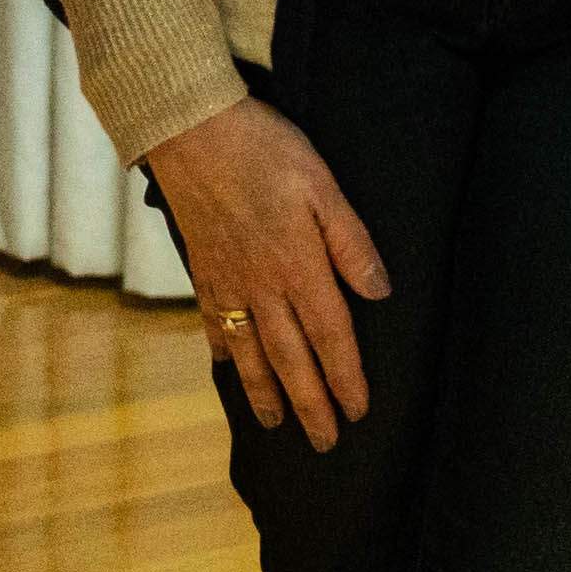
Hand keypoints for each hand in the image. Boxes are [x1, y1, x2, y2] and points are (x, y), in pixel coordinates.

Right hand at [142, 92, 389, 446]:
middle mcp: (261, 286)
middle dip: (310, 405)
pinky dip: (222, 348)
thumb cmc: (264, 149)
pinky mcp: (202, 267)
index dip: (347, 378)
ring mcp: (227, 281)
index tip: (358, 412)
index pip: (331, 337)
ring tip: (275, 424)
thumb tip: (381, 292)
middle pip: (291, 359)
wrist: (189, 129)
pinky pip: (214, 320)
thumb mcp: (323, 186)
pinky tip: (226, 365)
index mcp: (298, 267)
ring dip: (264, 392)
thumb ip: (351, 243)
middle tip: (324, 442)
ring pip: (249, 351)